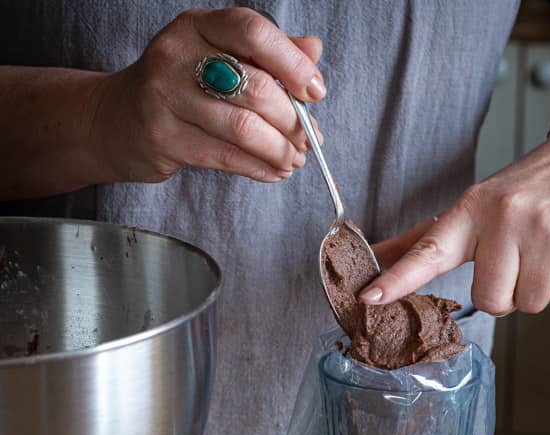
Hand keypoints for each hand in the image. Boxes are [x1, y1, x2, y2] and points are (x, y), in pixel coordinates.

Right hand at [91, 8, 324, 183]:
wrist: (113, 121)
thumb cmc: (177, 89)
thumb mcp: (217, 58)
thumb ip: (266, 54)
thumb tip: (314, 50)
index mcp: (197, 26)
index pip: (253, 32)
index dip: (292, 63)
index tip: (315, 91)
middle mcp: (177, 55)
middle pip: (256, 88)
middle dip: (292, 121)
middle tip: (308, 140)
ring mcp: (165, 97)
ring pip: (244, 128)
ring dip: (279, 150)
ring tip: (294, 160)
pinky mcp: (163, 138)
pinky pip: (226, 157)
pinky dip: (259, 168)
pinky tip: (273, 172)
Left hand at [361, 129, 549, 314]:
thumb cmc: (528, 189)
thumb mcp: (475, 206)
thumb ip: (426, 240)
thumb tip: (375, 255)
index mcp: (471, 209)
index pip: (429, 250)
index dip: (398, 278)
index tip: (369, 297)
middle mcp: (505, 216)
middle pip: (490, 301)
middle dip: (505, 293)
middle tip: (519, 259)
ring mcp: (546, 227)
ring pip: (530, 304)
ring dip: (539, 288)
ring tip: (547, 250)